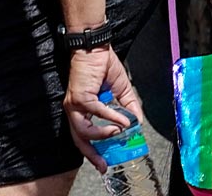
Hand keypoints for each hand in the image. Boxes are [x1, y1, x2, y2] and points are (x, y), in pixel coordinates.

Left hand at [64, 46, 141, 172]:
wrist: (96, 48)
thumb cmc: (104, 66)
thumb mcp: (121, 91)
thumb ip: (128, 108)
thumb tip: (136, 123)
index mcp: (83, 111)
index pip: (85, 136)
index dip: (94, 150)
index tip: (104, 161)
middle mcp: (75, 110)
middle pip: (79, 140)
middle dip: (92, 154)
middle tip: (104, 163)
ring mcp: (75, 105)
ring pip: (84, 131)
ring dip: (103, 135)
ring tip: (120, 133)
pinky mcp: (80, 97)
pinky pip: (97, 112)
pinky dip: (111, 118)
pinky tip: (122, 120)